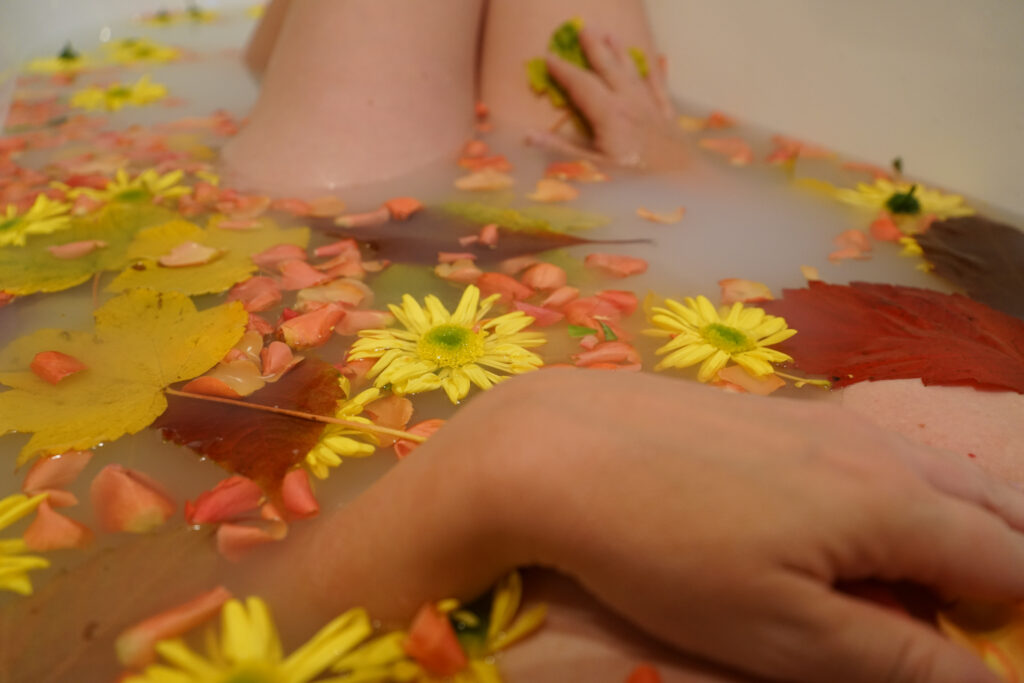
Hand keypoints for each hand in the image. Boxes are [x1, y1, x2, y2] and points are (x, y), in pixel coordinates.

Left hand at [466, 369, 1023, 682]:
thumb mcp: (786, 634)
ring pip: (929, 470)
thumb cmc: (670, 553)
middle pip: (988, 505)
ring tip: (914, 580)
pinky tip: (843, 524)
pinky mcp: (777, 411)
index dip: (1010, 614)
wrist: (558, 449)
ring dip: (949, 525)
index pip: (1009, 562)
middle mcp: (876, 446)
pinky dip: (893, 493)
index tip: (971, 644)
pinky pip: (873, 450)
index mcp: (897, 504)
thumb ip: (899, 658)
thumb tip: (986, 678)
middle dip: (997, 563)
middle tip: (958, 616)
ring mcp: (824, 418)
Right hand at [526, 28, 688, 170]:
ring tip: (612, 34)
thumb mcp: (593, 171)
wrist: (680, 189)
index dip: (564, 71)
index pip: (581, 85)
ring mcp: (651, 109)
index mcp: (609, 115)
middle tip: (584, 27)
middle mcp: (631, 104)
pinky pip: (659, 89)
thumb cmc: (634, 184)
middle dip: (595, 48)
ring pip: (633, 73)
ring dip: (621, 53)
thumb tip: (529, 136)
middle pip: (609, 69)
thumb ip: (563, 150)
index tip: (548, 57)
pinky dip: (654, 74)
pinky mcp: (669, 119)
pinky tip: (653, 63)